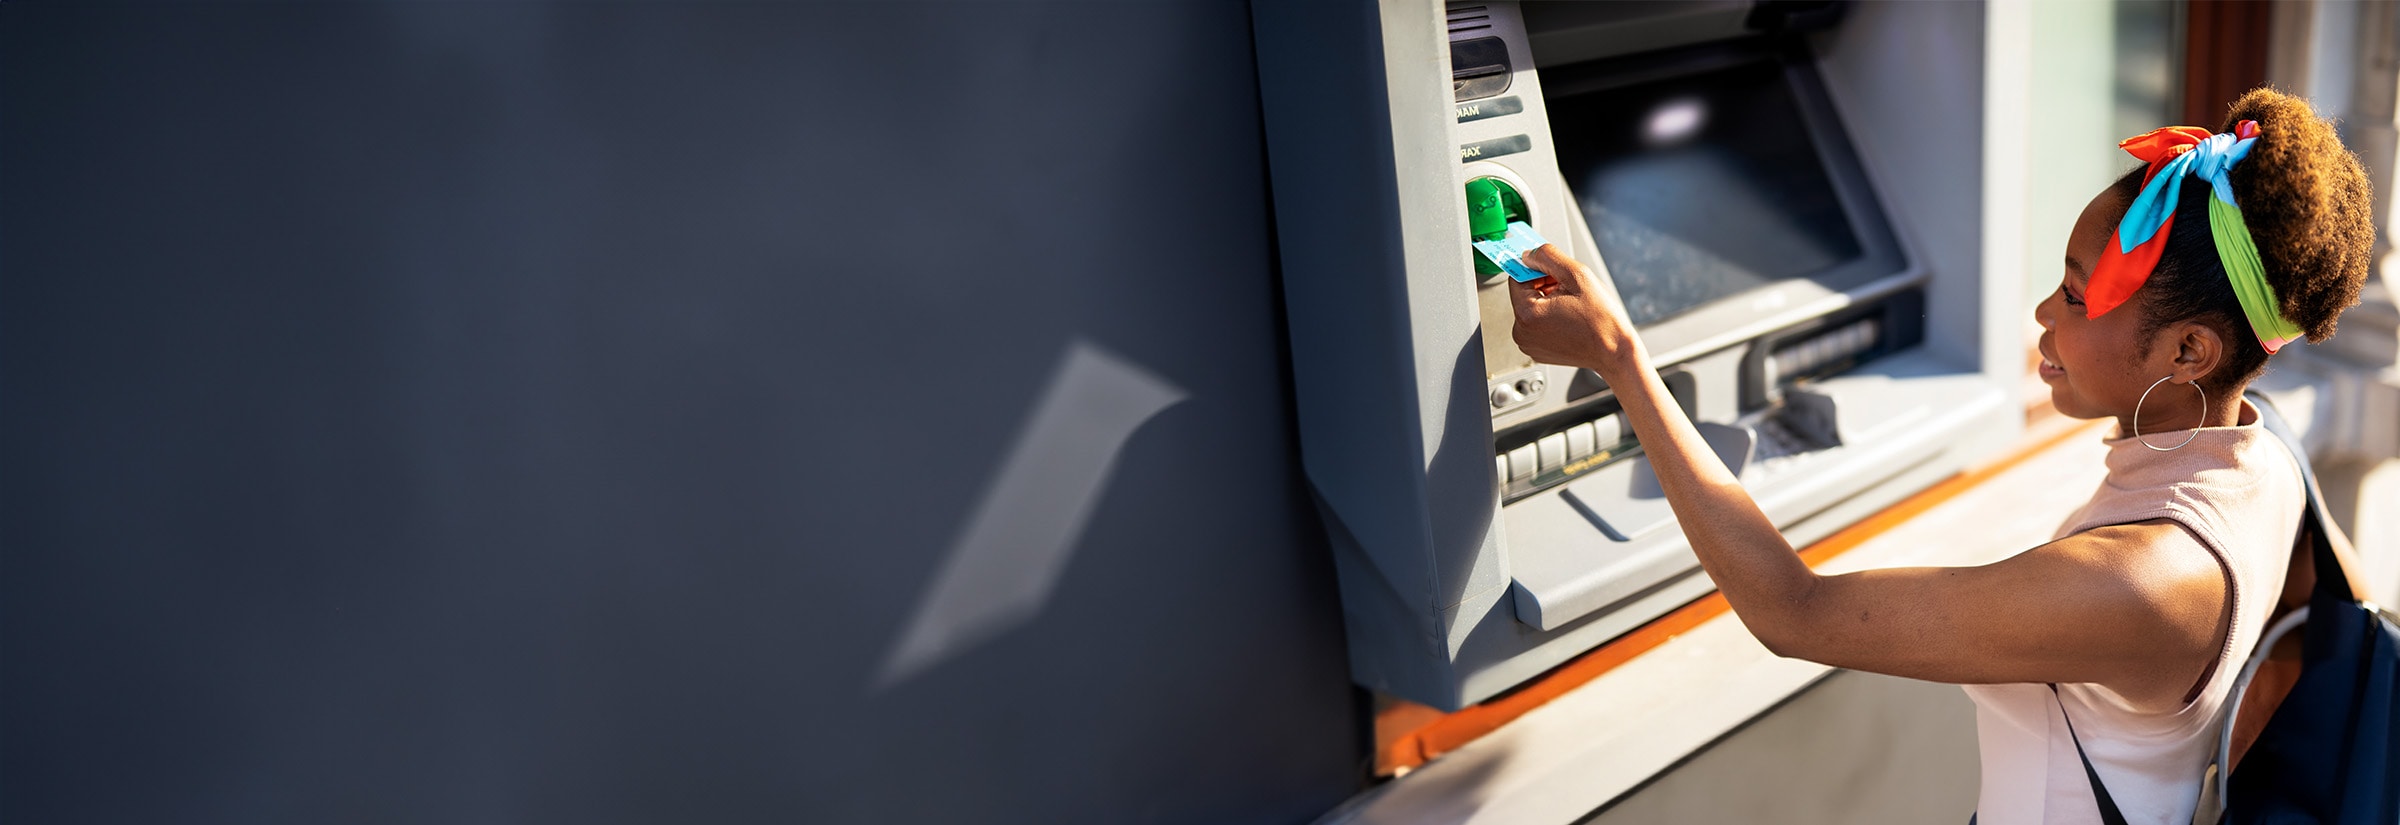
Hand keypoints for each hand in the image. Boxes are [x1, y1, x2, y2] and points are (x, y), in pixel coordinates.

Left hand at [1507, 245, 1641, 375]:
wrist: (1615, 352)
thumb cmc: (1602, 320)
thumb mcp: (1578, 275)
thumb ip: (1548, 258)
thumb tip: (1529, 254)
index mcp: (1527, 313)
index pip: (1517, 277)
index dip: (1538, 269)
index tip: (1554, 272)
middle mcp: (1522, 332)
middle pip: (1524, 294)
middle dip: (1544, 286)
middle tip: (1569, 289)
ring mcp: (1529, 344)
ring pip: (1531, 309)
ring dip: (1548, 301)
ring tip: (1572, 306)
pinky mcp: (1538, 351)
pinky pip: (1537, 325)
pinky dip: (1550, 318)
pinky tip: (1569, 318)